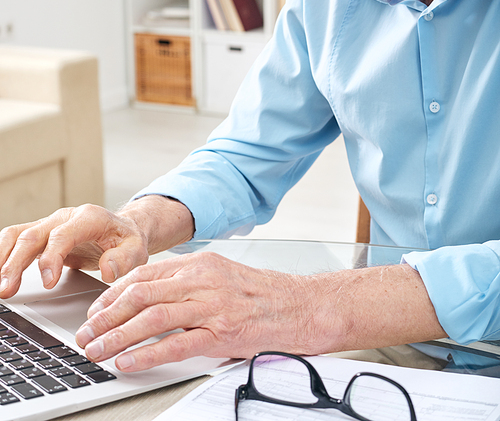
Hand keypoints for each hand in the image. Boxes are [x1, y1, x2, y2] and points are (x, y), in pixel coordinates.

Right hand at [0, 205, 149, 297]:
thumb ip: (125, 259)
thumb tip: (108, 271)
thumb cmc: (127, 240)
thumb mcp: (137, 250)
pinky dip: (3, 256)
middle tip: (6, 290)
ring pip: (18, 235)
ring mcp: (50, 225)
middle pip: (33, 234)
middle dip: (16, 262)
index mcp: (89, 218)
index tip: (47, 282)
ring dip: (3, 259)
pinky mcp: (41, 235)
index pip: (62, 234)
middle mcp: (65, 217)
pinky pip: (16, 241)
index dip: (51, 257)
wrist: (123, 229)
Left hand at [75, 251, 318, 371]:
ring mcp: (212, 306)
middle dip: (106, 316)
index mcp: (200, 264)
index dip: (113, 294)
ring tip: (98, 351)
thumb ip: (189, 281)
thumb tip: (150, 294)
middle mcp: (203, 280)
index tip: (95, 310)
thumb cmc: (263, 294)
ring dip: (118, 336)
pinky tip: (129, 362)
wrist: (303, 306)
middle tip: (86, 333)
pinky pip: (177, 344)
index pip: (144, 274)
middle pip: (141, 295)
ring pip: (152, 318)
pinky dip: (147, 354)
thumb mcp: (222, 274)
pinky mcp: (223, 333)